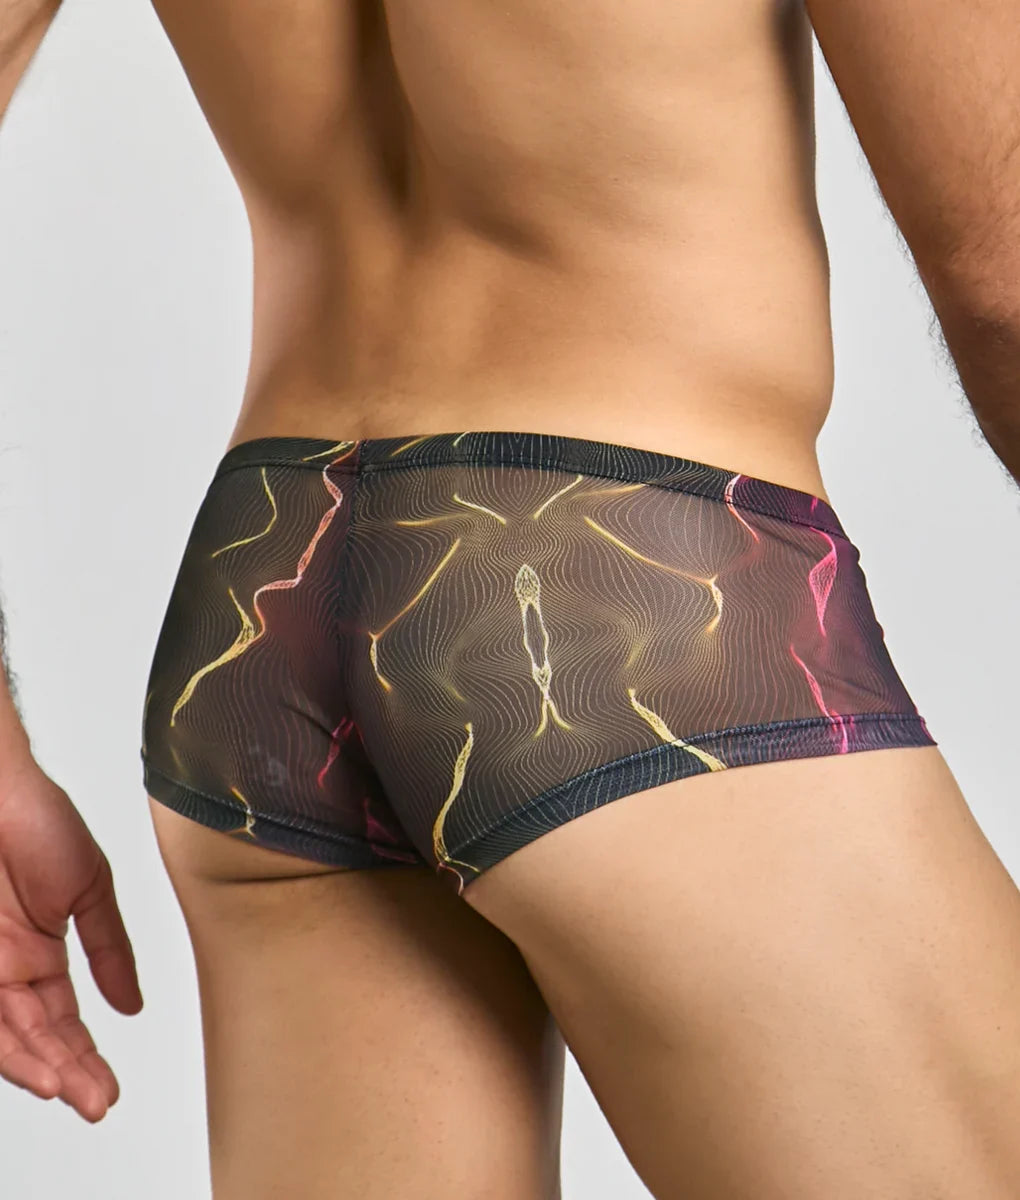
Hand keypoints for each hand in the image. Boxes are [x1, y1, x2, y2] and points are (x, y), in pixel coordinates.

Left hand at [0, 756, 142, 1121]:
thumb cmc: (37, 819)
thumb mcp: (91, 888)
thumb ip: (109, 948)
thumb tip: (132, 1004)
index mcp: (38, 956)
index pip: (62, 1024)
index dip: (85, 1060)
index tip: (106, 1091)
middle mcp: (5, 971)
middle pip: (34, 1041)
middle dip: (67, 1076)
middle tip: (96, 1102)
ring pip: (6, 1039)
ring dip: (39, 1071)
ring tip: (71, 1092)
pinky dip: (9, 1048)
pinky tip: (37, 1069)